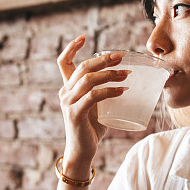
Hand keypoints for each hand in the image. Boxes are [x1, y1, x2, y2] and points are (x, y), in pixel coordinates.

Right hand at [57, 36, 128, 165]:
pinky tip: (122, 91)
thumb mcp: (94, 106)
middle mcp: (65, 93)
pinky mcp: (75, 114)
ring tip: (126, 75)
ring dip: (110, 74)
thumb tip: (123, 79)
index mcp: (67, 88)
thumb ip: (100, 93)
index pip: (63, 62)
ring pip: (89, 80)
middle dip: (103, 59)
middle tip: (122, 57)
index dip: (71, 47)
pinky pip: (93, 97)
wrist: (81, 151)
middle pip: (82, 67)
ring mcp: (68, 103)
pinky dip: (110, 91)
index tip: (84, 37)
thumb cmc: (90, 128)